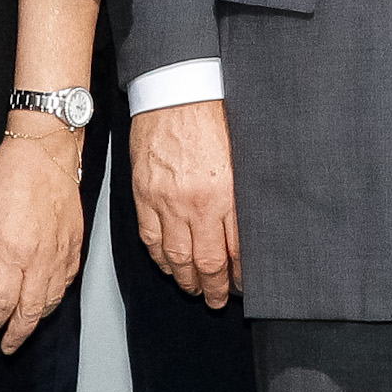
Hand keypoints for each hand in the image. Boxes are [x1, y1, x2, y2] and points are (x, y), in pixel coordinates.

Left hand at [0, 119, 87, 352]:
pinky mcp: (76, 242)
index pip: (1, 304)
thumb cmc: (9, 177)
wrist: (45, 150)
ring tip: (25, 326)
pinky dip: (56, 297)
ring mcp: (61, 251)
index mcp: (11, 252)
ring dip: (37, 319)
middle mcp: (39, 258)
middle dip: (17, 333)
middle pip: (30, 312)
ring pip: (52, 300)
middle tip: (7, 345)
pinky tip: (47, 299)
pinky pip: (67, 281)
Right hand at [129, 100, 242, 306]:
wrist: (175, 91)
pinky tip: (169, 267)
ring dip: (187, 280)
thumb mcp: (241, 155)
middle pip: (206, 262)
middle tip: (219, 300)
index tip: (244, 286)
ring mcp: (166, 202)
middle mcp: (195, 204)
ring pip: (177, 258)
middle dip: (215, 288)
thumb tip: (248, 229)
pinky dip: (160, 259)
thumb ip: (242, 195)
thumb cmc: (213, 115)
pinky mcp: (144, 196)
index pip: (235, 251)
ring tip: (196, 290)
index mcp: (225, 193)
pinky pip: (151, 240)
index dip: (240, 276)